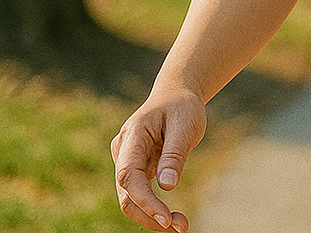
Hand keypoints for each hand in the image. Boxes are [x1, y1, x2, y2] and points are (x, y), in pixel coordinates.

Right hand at [111, 86, 206, 231]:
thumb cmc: (182, 106)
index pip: (128, 175)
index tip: (166, 217)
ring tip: (181, 225)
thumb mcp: (185, 124)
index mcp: (132, 135)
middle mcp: (122, 151)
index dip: (144, 200)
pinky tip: (173, 217)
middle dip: (150, 215)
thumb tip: (166, 187)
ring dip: (152, 215)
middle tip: (180, 227)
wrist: (177, 93)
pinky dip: (154, 207)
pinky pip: (140, 193)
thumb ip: (174, 154)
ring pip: (131, 198)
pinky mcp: (135, 169)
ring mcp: (126, 161)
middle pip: (126, 193)